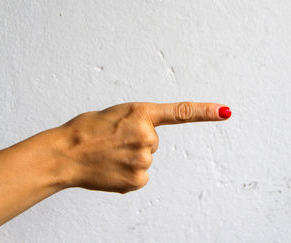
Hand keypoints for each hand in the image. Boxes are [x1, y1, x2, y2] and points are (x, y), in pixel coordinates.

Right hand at [56, 102, 231, 193]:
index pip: (182, 112)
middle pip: (154, 142)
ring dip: (131, 157)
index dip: (206, 111)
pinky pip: (141, 175)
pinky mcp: (138, 180)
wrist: (65, 153)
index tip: (226, 111)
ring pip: (146, 158)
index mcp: (142, 113)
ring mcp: (143, 160)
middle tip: (114, 140)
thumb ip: (139, 123)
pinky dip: (128, 174)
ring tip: (110, 153)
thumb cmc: (87, 130)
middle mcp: (147, 135)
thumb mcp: (117, 115)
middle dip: (137, 141)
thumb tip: (149, 141)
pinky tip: (112, 168)